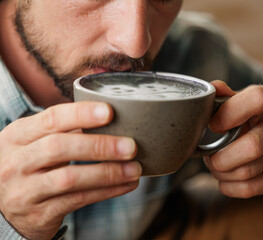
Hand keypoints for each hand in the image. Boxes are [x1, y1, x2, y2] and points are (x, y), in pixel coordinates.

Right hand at [0, 102, 140, 239]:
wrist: (4, 209)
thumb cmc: (29, 167)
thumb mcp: (35, 144)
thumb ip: (64, 131)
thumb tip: (113, 119)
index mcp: (18, 136)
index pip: (51, 119)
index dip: (81, 114)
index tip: (110, 112)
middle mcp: (17, 161)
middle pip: (59, 147)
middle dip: (99, 146)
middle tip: (131, 146)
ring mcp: (25, 190)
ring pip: (70, 178)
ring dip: (108, 172)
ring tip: (135, 169)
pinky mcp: (38, 213)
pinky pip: (78, 200)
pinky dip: (107, 191)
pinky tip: (126, 184)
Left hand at [205, 81, 262, 197]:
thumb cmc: (250, 115)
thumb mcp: (241, 99)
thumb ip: (224, 95)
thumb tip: (212, 87)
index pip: (256, 100)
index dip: (229, 113)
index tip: (212, 125)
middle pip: (252, 147)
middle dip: (220, 157)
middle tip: (208, 157)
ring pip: (247, 172)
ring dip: (221, 173)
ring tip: (215, 166)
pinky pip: (250, 189)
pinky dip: (229, 186)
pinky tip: (225, 178)